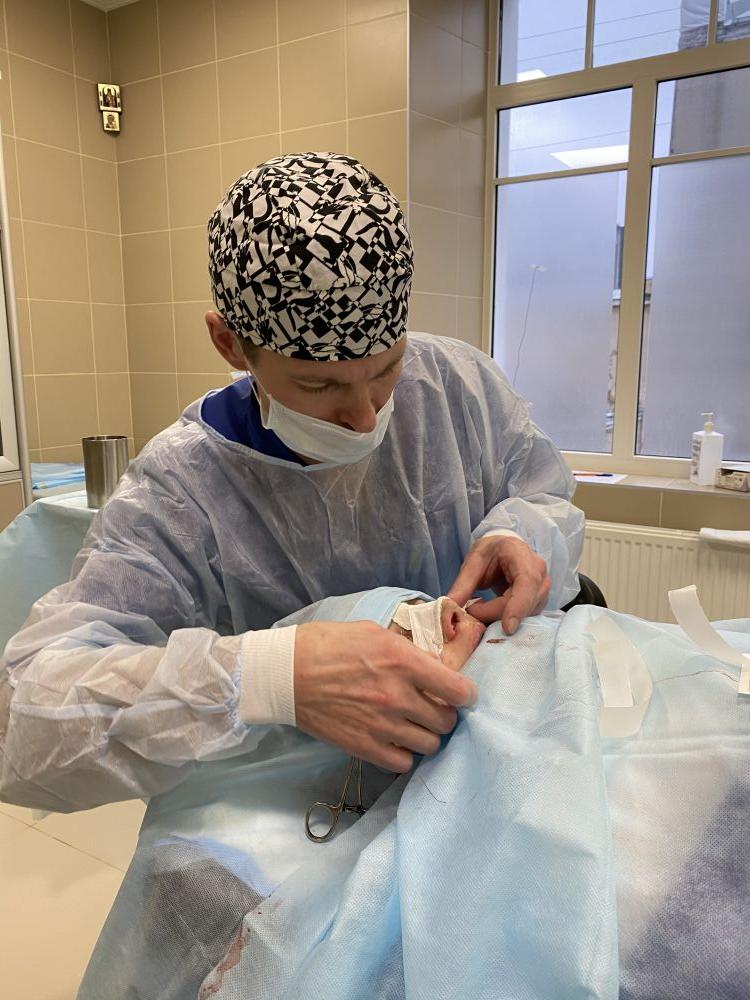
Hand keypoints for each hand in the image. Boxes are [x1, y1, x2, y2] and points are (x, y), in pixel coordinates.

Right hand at [294, 620, 477, 772]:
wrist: (287, 673)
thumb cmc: (329, 644)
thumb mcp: (375, 632)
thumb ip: (409, 651)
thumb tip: (435, 666)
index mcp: (403, 661)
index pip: (459, 690)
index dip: (467, 694)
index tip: (463, 694)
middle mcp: (398, 696)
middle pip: (447, 720)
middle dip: (445, 712)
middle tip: (432, 706)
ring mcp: (382, 726)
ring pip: (431, 744)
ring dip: (427, 734)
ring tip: (414, 724)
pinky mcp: (364, 747)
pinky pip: (404, 763)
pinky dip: (405, 753)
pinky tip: (396, 739)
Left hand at [447, 535, 550, 633]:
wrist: (505, 548)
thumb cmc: (491, 552)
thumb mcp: (473, 561)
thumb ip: (462, 584)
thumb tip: (449, 606)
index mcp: (522, 557)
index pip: (527, 583)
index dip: (518, 606)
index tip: (507, 628)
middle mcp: (540, 574)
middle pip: (524, 603)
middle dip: (496, 613)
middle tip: (471, 609)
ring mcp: (543, 590)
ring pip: (525, 614)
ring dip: (499, 617)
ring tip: (479, 606)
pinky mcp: (539, 602)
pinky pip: (525, 617)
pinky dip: (505, 619)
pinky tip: (490, 610)